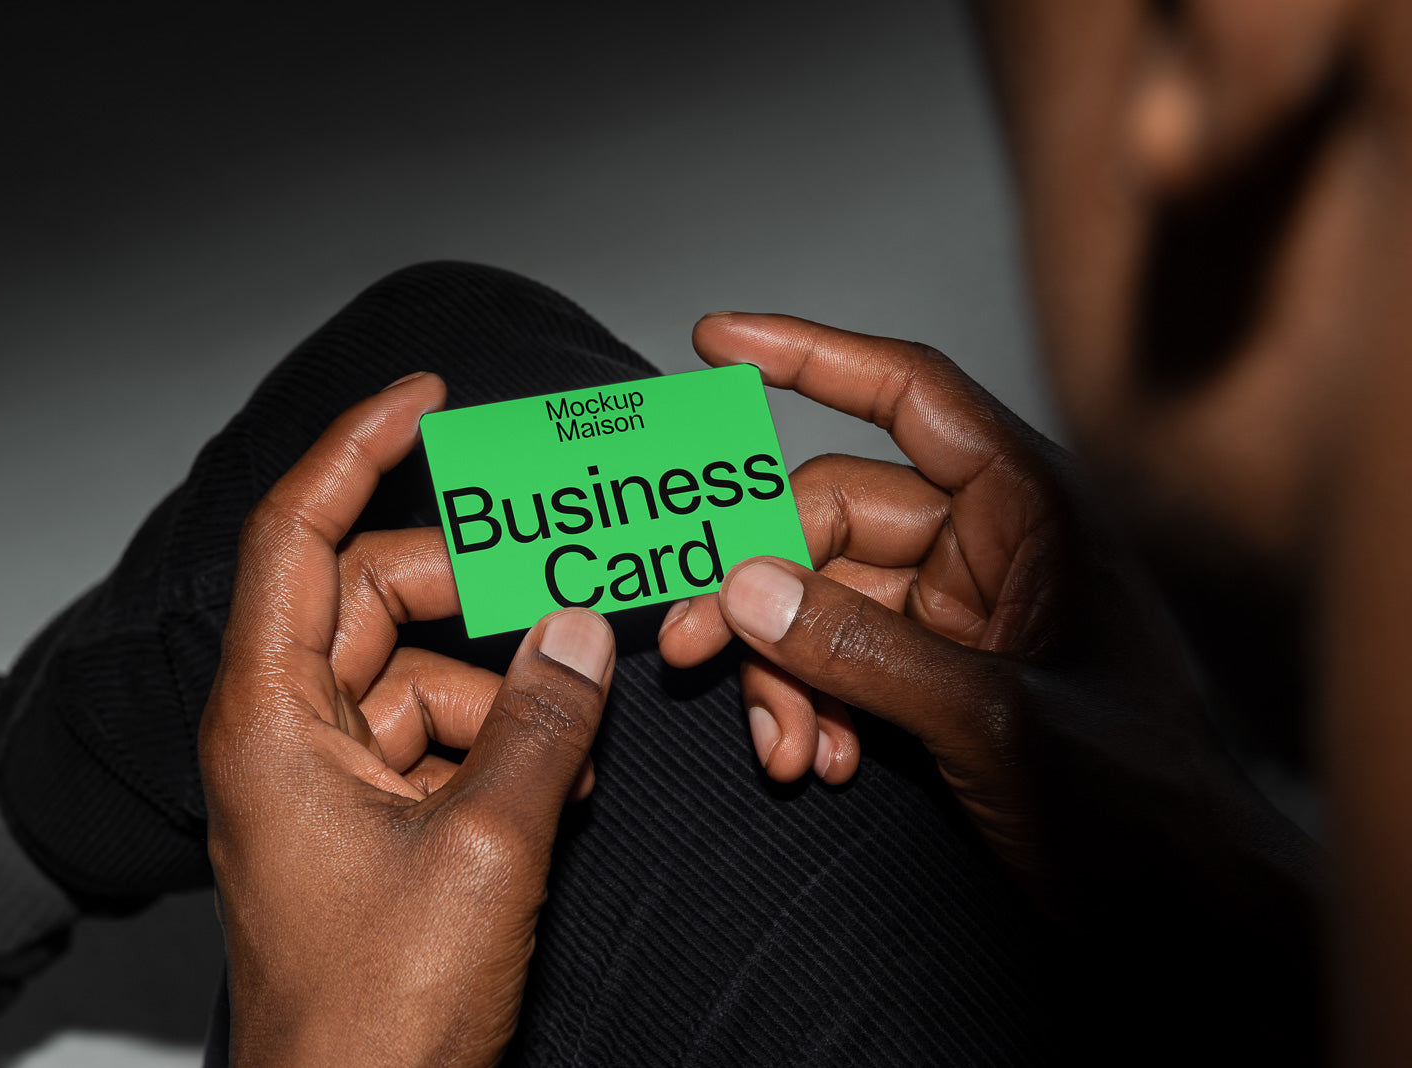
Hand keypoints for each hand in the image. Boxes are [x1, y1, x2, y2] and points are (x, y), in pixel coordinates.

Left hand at [200, 372, 615, 1067]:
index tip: (427, 397)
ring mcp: (327, 773)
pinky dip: (503, 743)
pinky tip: (560, 786)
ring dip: (511, 692)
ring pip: (427, 670)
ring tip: (579, 750)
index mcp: (272, 715)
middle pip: (383, 597)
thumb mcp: (486, 847)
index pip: (299, 532)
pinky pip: (441, 734)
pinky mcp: (367, 814)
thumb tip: (582, 627)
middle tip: (574, 602)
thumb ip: (541, 721)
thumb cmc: (376, 1014)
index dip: (358, 446)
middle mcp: (287, 728)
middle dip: (484, 599)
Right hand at [660, 314, 1319, 923]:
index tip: (716, 338)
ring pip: (820, 597)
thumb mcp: (997, 722)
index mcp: (1031, 508)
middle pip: (831, 517)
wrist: (1187, 915)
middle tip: (696, 653)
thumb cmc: (1147, 807)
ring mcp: (958, 611)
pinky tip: (819, 761)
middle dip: (762, 591)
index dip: (811, 355)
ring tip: (787, 751)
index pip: (910, 395)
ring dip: (784, 672)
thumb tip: (747, 588)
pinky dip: (812, 704)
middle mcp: (988, 543)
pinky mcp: (935, 673)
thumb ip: (865, 651)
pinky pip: (837, 657)